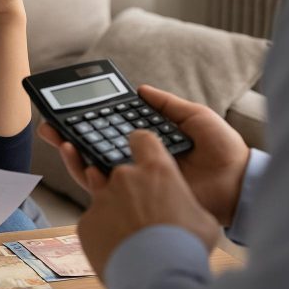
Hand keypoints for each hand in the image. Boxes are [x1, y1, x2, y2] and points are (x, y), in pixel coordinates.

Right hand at [38, 85, 250, 225]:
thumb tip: (140, 88)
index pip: (112, 129)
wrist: (238, 183)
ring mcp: (136, 181)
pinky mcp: (138, 200)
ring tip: (59, 139)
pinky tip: (78, 159)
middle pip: (95, 148)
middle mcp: (138, 162)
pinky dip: (88, 174)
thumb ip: (166, 105)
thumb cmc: (224, 152)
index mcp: (149, 142)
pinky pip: (106, 189)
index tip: (70, 109)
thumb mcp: (195, 117)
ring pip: (93, 168)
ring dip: (72, 154)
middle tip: (49, 125)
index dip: (90, 120)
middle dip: (68, 136)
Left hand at [77, 131, 220, 277]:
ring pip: (101, 193)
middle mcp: (124, 177)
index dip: (142, 144)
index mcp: (156, 170)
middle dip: (127, 185)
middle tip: (142, 208)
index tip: (142, 151)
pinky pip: (93, 221)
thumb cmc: (185, 246)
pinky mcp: (86, 221)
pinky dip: (103, 230)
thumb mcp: (202, 218)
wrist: (157, 275)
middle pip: (119, 170)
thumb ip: (185, 202)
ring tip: (129, 228)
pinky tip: (119, 245)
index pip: (142, 139)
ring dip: (112, 205)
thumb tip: (183, 207)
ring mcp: (101, 198)